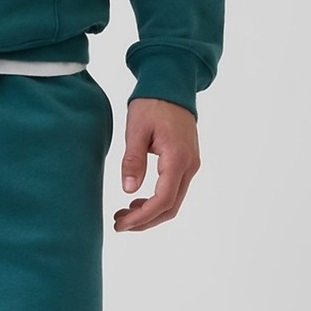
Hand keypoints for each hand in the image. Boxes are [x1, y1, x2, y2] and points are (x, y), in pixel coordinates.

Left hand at [113, 98, 199, 232]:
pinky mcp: (187, 162)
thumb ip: (133, 160)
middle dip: (145, 221)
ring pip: (174, 201)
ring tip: (123, 214)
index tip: (120, 224)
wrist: (171, 86)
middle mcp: (189, 165)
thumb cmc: (152, 104)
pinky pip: (174, 190)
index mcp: (177, 159)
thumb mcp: (136, 130)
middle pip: (171, 207)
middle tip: (119, 223)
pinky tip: (137, 200)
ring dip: (150, 212)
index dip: (141, 218)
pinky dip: (157, 201)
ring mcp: (191, 165)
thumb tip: (129, 190)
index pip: (163, 201)